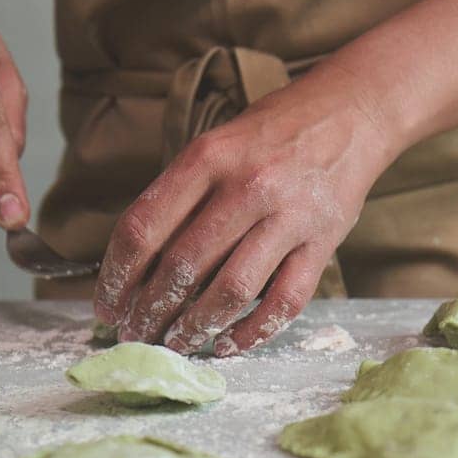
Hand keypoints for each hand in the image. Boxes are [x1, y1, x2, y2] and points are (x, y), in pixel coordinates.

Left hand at [95, 69, 398, 355]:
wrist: (351, 112)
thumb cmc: (272, 133)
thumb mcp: (215, 145)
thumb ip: (180, 198)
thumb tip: (135, 268)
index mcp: (208, 158)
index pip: (143, 227)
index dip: (116, 276)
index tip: (106, 307)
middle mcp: (247, 186)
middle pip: (182, 266)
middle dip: (149, 313)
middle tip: (135, 336)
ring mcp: (289, 217)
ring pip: (230, 291)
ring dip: (194, 328)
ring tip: (174, 344)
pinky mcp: (322, 242)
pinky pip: (284, 302)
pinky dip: (252, 332)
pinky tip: (227, 344)